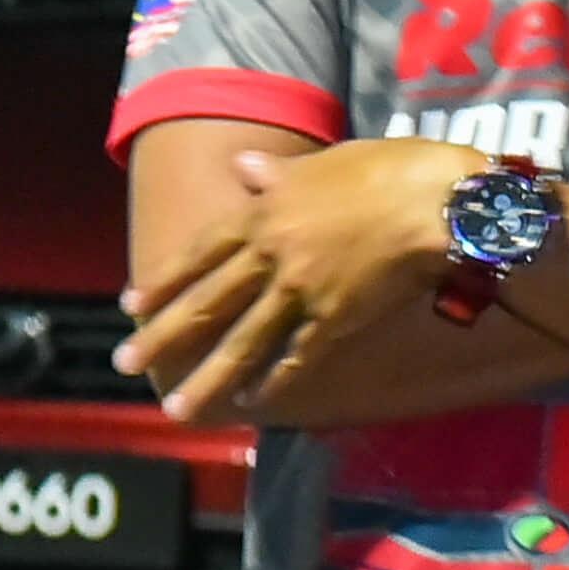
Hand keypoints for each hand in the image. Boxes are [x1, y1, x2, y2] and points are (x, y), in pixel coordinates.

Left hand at [118, 137, 487, 419]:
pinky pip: (295, 356)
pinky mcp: (336, 318)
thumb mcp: (326, 162)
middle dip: (164, 336)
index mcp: (265, 213)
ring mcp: (300, 290)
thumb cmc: (392, 170)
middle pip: (208, 301)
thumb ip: (278, 173)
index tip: (131, 306)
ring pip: (243, 340)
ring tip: (175, 408)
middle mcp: (271, 254)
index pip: (201, 252)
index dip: (165, 281)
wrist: (443, 202)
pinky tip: (251, 402)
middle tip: (125, 364)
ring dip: (207, 378)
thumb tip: (243, 165)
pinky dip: (273, 380)